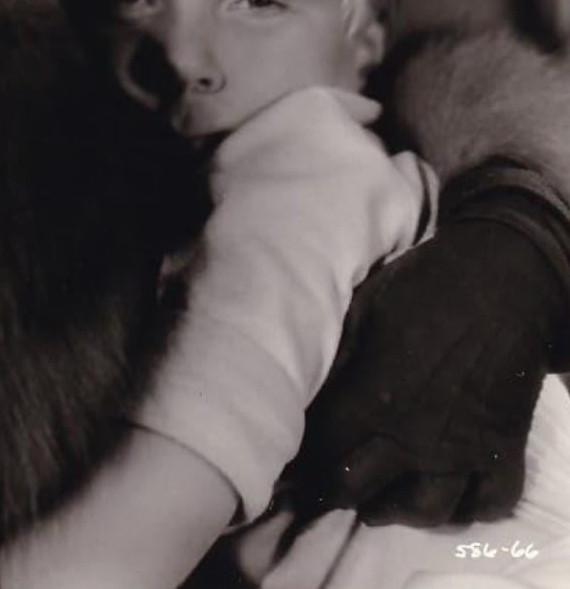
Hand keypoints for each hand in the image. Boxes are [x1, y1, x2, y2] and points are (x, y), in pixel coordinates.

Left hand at [295, 216, 564, 526]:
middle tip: (318, 484)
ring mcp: (464, 449)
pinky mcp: (504, 448)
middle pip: (359, 485)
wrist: (502, 280)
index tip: (287, 457)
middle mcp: (416, 435)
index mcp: (374, 395)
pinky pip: (490, 501)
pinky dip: (468, 509)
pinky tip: (444, 496)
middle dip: (332, 488)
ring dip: (394, 510)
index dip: (299, 454)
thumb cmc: (424, 285)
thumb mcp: (363, 307)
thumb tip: (299, 386)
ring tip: (374, 502)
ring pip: (424, 509)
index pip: (322, 445)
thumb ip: (335, 355)